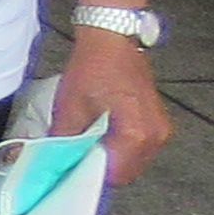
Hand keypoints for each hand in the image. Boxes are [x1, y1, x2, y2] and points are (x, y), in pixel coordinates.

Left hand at [51, 28, 170, 187]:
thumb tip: (53, 164)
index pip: (114, 176)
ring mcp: (160, 129)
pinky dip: (120, 146)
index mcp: (136, 136)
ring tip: (87, 143)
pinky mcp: (157, 121)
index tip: (70, 172)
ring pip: (133, 160)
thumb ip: (64, 141)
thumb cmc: (93, 68)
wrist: (112, 38)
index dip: (89, 176)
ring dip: (111, 158)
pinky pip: (139, 146)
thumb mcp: (70, 107)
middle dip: (100, 169)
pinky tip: (101, 134)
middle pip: (126, 172)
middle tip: (76, 158)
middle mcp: (155, 137)